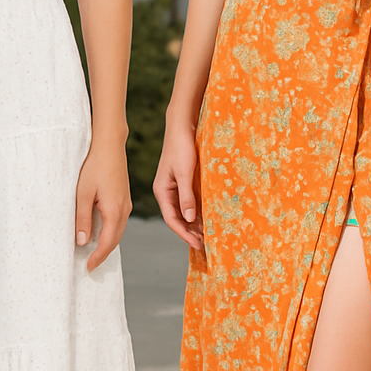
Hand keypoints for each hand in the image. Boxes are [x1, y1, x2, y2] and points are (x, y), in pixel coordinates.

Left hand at [76, 138, 130, 271]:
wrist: (109, 145)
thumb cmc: (94, 166)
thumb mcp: (83, 194)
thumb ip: (83, 219)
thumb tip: (83, 242)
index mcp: (115, 211)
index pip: (108, 243)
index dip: (98, 257)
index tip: (88, 268)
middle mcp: (124, 209)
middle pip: (115, 240)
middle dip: (103, 254)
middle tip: (90, 265)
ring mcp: (126, 203)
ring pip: (118, 231)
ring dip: (107, 243)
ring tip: (93, 252)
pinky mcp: (124, 197)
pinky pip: (119, 221)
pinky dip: (111, 231)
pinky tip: (100, 231)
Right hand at [153, 115, 203, 250]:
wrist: (182, 126)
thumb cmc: (181, 147)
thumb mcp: (184, 173)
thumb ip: (186, 196)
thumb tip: (190, 219)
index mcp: (162, 191)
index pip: (172, 219)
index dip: (184, 233)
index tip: (198, 244)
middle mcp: (167, 191)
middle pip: (178, 218)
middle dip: (190, 232)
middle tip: (206, 244)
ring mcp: (175, 187)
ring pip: (184, 211)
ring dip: (195, 223)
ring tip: (208, 235)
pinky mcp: (184, 181)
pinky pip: (190, 202)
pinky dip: (198, 211)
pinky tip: (208, 218)